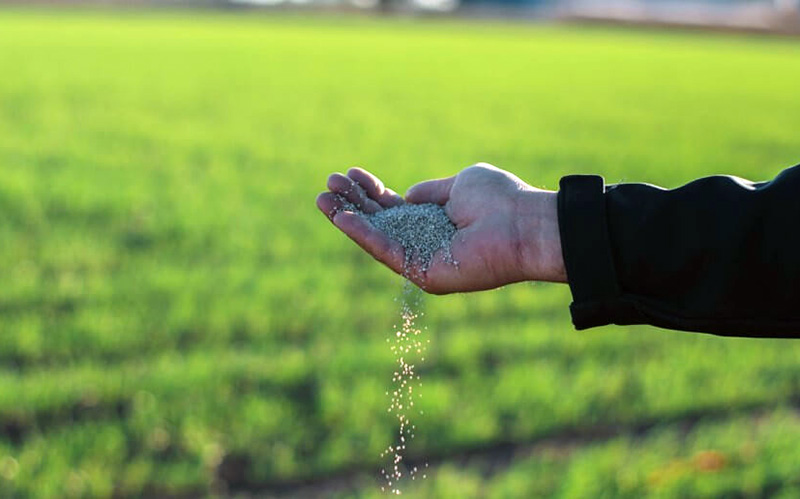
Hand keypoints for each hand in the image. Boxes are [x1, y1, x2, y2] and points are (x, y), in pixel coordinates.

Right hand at [316, 163, 566, 293]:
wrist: (523, 223)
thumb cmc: (500, 199)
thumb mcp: (459, 184)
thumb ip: (429, 191)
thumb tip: (407, 195)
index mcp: (435, 220)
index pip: (394, 207)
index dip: (371, 191)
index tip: (350, 173)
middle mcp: (427, 241)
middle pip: (380, 222)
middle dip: (353, 202)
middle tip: (327, 183)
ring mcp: (424, 260)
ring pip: (377, 238)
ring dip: (348, 219)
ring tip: (322, 198)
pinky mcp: (424, 274)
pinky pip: (388, 253)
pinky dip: (364, 236)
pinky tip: (343, 218)